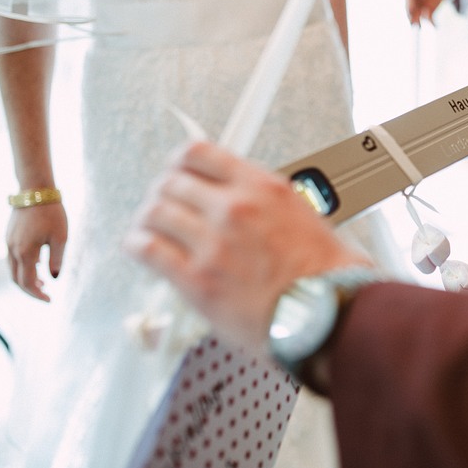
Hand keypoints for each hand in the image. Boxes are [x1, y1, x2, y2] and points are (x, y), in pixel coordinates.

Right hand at [6, 203, 67, 301]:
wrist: (35, 191)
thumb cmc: (52, 213)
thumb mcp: (61, 238)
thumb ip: (57, 259)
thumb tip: (54, 278)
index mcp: (26, 252)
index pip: (28, 283)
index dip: (38, 294)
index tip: (50, 300)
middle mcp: (13, 249)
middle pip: (17, 279)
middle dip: (30, 290)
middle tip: (45, 295)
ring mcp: (8, 242)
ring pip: (12, 269)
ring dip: (25, 279)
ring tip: (43, 283)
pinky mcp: (9, 236)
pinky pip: (13, 258)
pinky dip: (23, 266)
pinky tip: (38, 265)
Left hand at [124, 141, 371, 350]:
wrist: (329, 313)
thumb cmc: (326, 274)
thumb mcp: (303, 215)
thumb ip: (265, 202)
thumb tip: (243, 199)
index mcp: (263, 187)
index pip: (198, 154)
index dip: (180, 163)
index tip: (178, 173)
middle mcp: (235, 208)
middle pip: (171, 182)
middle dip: (163, 194)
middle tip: (163, 207)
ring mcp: (214, 243)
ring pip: (155, 213)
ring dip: (148, 220)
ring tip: (149, 230)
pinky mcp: (198, 279)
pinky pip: (148, 250)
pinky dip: (138, 246)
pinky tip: (141, 249)